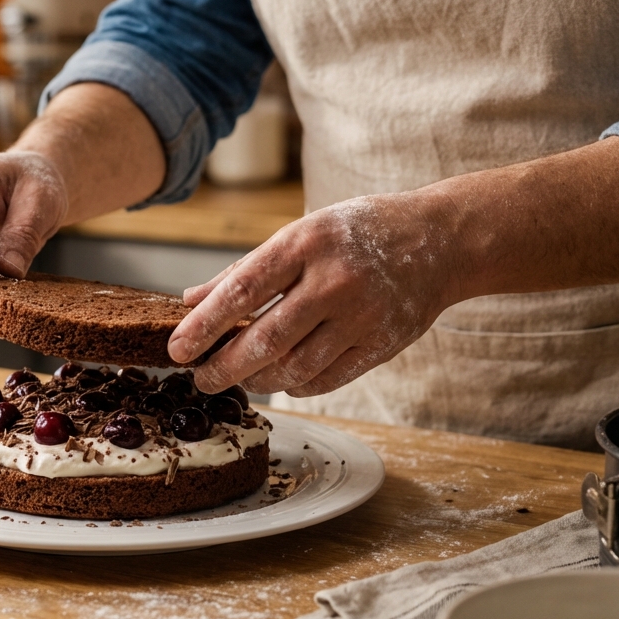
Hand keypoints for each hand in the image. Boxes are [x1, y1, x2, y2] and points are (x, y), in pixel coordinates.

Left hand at [167, 193, 463, 395]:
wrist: (440, 240)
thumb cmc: (355, 234)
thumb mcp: (300, 234)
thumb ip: (245, 270)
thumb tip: (190, 301)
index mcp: (305, 243)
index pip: (242, 290)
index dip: (205, 325)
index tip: (177, 349)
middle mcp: (333, 279)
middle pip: (266, 339)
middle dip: (225, 367)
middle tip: (202, 380)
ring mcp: (361, 315)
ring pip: (295, 367)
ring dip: (260, 380)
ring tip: (243, 378)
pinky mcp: (382, 344)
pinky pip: (327, 379)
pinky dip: (297, 385)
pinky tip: (283, 379)